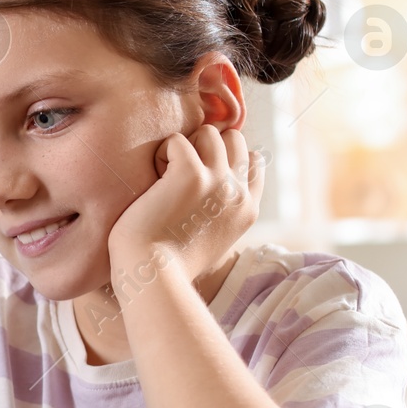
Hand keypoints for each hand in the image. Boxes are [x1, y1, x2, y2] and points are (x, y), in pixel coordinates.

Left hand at [106, 124, 262, 286]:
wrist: (153, 275)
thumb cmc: (170, 263)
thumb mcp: (212, 239)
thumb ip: (220, 213)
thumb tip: (211, 190)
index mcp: (248, 210)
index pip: (253, 161)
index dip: (225, 158)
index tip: (199, 176)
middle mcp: (239, 193)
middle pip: (233, 138)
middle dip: (204, 146)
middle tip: (178, 175)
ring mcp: (218, 181)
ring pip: (208, 132)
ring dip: (183, 147)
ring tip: (165, 177)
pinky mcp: (191, 175)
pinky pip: (177, 140)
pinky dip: (162, 154)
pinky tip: (154, 181)